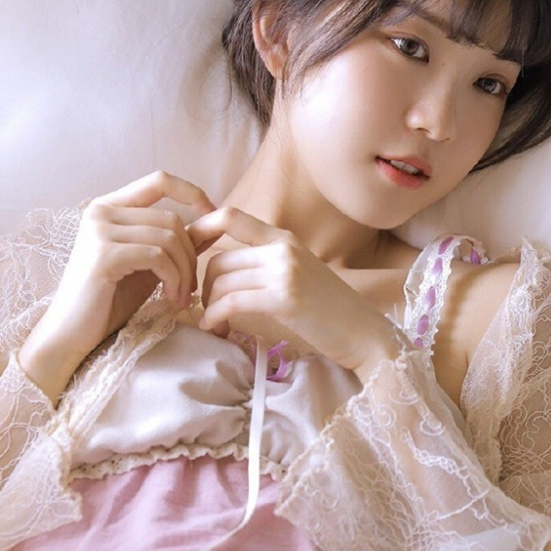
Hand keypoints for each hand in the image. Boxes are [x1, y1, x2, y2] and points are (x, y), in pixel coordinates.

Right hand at [19, 171, 215, 401]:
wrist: (73, 333)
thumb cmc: (110, 300)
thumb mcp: (149, 265)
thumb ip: (176, 242)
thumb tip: (216, 222)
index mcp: (109, 206)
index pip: (159, 180)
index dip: (192, 193)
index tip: (214, 216)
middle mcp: (100, 211)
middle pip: (170, 217)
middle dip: (191, 254)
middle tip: (191, 287)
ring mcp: (99, 230)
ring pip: (168, 237)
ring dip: (184, 271)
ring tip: (181, 297)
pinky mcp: (104, 255)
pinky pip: (158, 256)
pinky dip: (174, 279)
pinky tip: (172, 300)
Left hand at [188, 206, 400, 379]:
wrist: (365, 334)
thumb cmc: (330, 312)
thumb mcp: (299, 274)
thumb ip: (267, 265)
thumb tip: (222, 270)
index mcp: (285, 239)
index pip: (230, 216)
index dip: (199, 228)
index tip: (185, 253)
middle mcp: (283, 249)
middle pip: (217, 260)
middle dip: (201, 287)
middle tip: (204, 308)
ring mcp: (285, 272)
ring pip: (220, 283)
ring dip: (208, 307)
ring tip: (214, 323)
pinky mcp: (284, 299)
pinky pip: (230, 303)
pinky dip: (215, 317)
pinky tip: (216, 328)